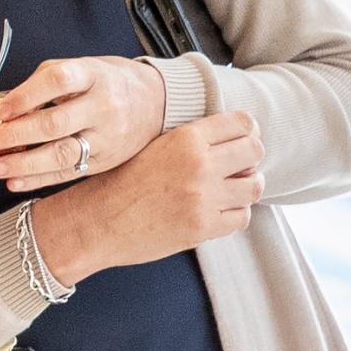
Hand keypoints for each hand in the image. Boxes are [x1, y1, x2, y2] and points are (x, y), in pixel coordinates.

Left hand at [0, 56, 168, 192]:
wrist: (157, 102)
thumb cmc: (108, 82)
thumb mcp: (83, 68)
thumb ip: (45, 82)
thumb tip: (5, 105)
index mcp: (94, 75)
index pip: (59, 81)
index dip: (27, 95)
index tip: (1, 109)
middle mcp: (103, 107)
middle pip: (55, 124)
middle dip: (14, 135)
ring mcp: (107, 137)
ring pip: (62, 154)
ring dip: (24, 164)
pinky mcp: (105, 161)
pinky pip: (69, 174)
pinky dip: (39, 180)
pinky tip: (15, 182)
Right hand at [28, 112, 264, 283]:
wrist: (95, 223)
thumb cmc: (116, 185)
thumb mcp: (152, 148)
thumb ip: (189, 142)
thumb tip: (229, 143)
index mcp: (185, 139)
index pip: (241, 124)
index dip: (246, 131)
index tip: (241, 140)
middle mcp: (199, 165)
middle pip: (255, 151)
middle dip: (249, 159)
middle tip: (237, 167)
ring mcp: (204, 197)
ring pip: (254, 186)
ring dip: (244, 188)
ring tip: (228, 192)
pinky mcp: (203, 227)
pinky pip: (242, 217)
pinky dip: (233, 214)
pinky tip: (216, 212)